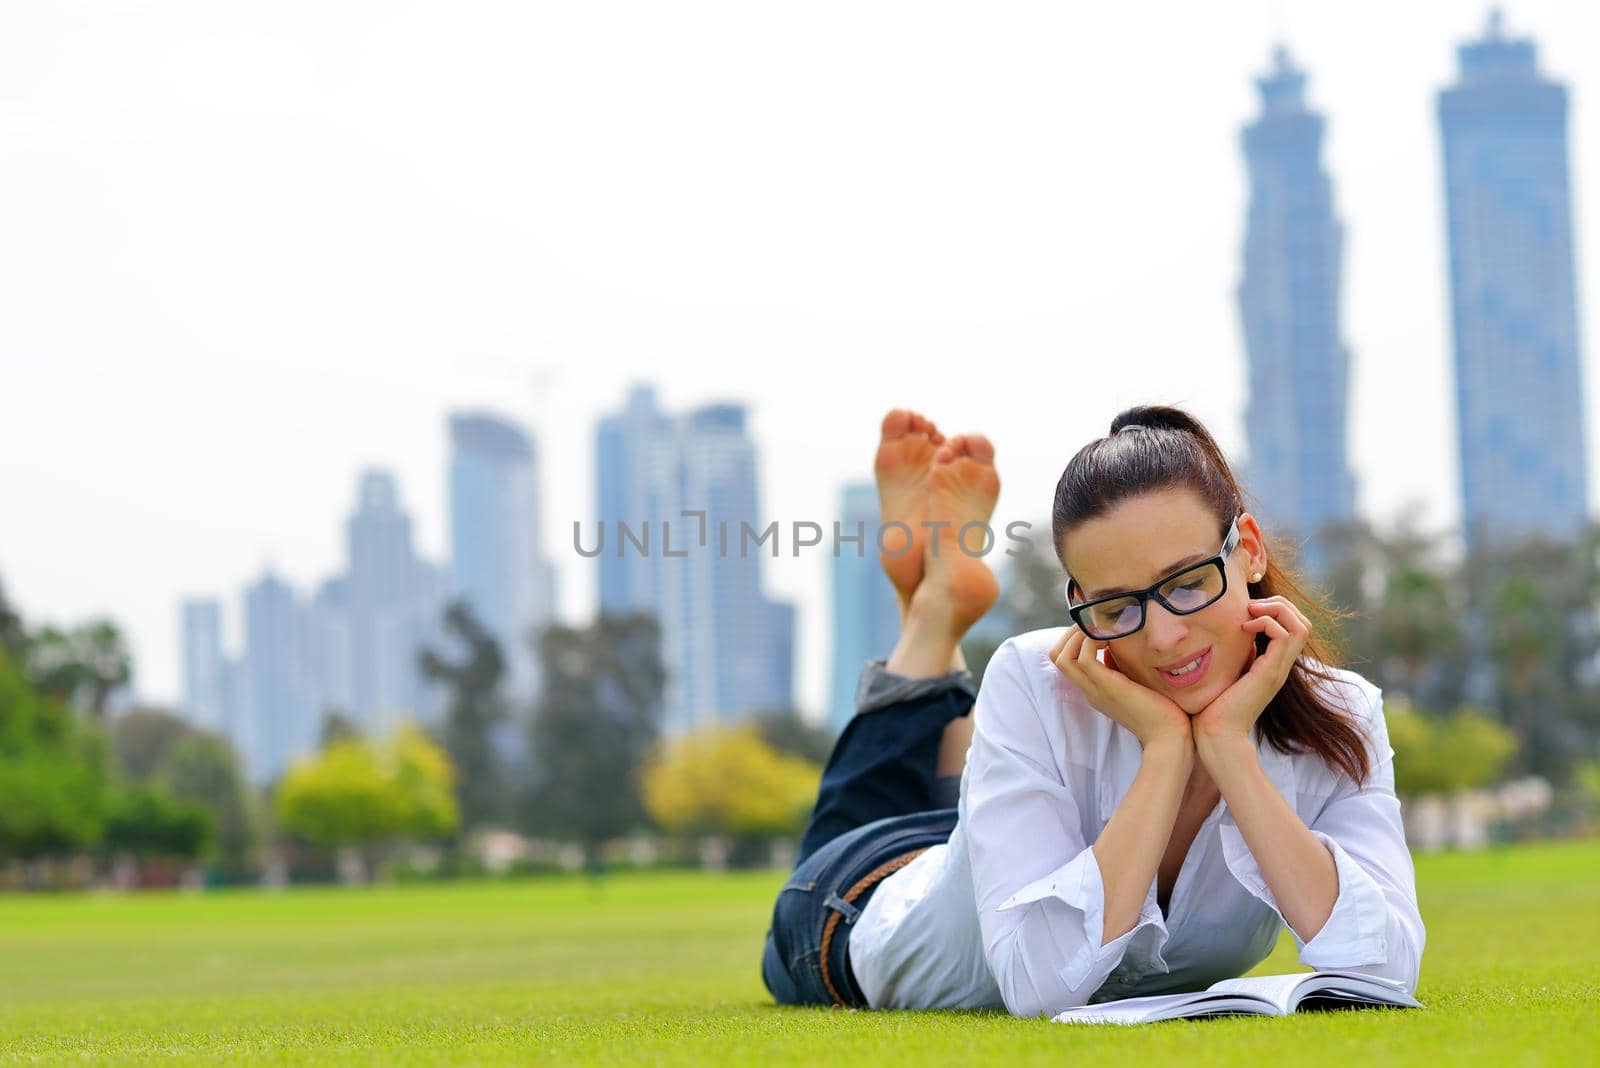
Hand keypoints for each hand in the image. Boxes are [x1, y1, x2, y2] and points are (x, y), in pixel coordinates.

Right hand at [1051, 625, 1191, 752]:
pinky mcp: (1108, 687)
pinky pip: (1084, 657)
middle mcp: (1089, 689)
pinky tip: (1113, 636)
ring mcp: (1095, 689)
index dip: (1075, 638)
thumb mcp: (1136, 683)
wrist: (1170, 737)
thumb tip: (1116, 646)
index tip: (1097, 627)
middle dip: (1071, 632)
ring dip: (1078, 634)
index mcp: (1095, 689)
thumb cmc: (1162, 711)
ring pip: (1062, 656)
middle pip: (1056, 656)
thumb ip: (1122, 667)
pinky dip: (1093, 640)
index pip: (1066, 659)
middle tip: (1096, 623)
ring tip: (1101, 627)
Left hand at [1192, 597, 1311, 754]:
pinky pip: (1285, 636)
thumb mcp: (1227, 672)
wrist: (1215, 734)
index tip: (1248, 609)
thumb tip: (1236, 636)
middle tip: (1252, 605)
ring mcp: (1278, 670)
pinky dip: (1267, 623)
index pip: (1293, 627)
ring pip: (1301, 626)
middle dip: (1280, 604)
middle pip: (1303, 622)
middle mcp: (1280, 666)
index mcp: (1271, 664)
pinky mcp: (1269, 673)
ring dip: (1277, 610)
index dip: (1276, 609)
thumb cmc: (1212, 706)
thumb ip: (1237, 655)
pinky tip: (1244, 628)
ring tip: (1250, 612)